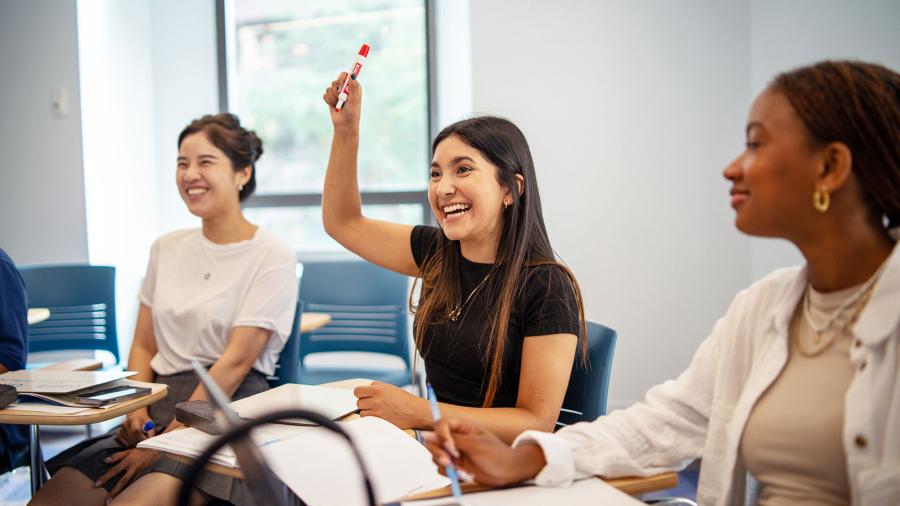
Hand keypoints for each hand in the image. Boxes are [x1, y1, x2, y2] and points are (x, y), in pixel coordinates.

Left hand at [94, 448, 159, 501]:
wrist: (160, 450)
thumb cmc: (143, 451)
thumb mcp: (129, 451)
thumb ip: (117, 456)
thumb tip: (105, 460)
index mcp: (128, 461)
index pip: (114, 470)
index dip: (105, 477)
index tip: (96, 485)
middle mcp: (134, 468)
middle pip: (122, 482)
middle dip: (114, 492)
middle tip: (106, 501)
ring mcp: (141, 473)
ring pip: (130, 485)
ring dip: (122, 494)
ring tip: (115, 502)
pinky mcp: (145, 476)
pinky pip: (137, 485)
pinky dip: (131, 491)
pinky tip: (128, 498)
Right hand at [116, 410, 154, 446]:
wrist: (135, 417)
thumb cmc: (144, 421)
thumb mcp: (149, 423)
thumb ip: (150, 431)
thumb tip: (150, 441)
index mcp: (133, 419)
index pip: (136, 431)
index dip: (141, 438)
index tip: (146, 442)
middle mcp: (125, 424)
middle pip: (132, 437)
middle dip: (139, 443)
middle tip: (145, 445)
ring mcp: (121, 429)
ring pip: (128, 442)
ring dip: (136, 444)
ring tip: (140, 441)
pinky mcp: (118, 434)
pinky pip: (125, 444)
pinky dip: (130, 445)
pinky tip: (135, 441)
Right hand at [322, 72, 361, 132]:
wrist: (344, 124)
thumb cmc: (352, 113)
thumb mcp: (354, 100)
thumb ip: (354, 87)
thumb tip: (352, 75)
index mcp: (353, 86)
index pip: (346, 75)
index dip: (342, 79)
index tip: (342, 85)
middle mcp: (345, 88)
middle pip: (336, 80)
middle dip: (337, 90)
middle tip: (341, 98)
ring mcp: (337, 92)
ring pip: (329, 88)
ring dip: (333, 98)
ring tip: (339, 105)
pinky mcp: (330, 97)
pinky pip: (325, 94)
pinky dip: (329, 101)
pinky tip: (334, 106)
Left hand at [353, 381, 428, 428]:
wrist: (415, 411)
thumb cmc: (405, 400)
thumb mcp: (390, 388)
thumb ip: (377, 388)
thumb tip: (366, 392)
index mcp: (378, 388)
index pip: (358, 391)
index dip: (361, 394)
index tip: (364, 396)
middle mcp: (376, 398)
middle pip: (358, 402)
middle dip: (364, 403)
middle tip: (372, 404)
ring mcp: (377, 410)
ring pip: (361, 411)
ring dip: (366, 411)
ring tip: (376, 411)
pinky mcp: (379, 419)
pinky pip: (367, 419)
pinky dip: (370, 418)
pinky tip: (377, 417)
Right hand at [423, 418, 545, 486]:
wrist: (507, 472)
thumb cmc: (497, 455)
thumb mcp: (475, 445)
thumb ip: (452, 440)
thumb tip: (429, 434)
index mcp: (463, 427)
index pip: (441, 425)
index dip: (441, 435)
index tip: (450, 447)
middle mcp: (456, 439)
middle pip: (434, 441)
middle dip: (440, 453)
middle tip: (450, 462)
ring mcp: (455, 453)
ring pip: (436, 456)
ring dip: (446, 465)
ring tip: (461, 470)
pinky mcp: (455, 465)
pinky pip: (442, 468)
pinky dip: (450, 473)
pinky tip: (464, 474)